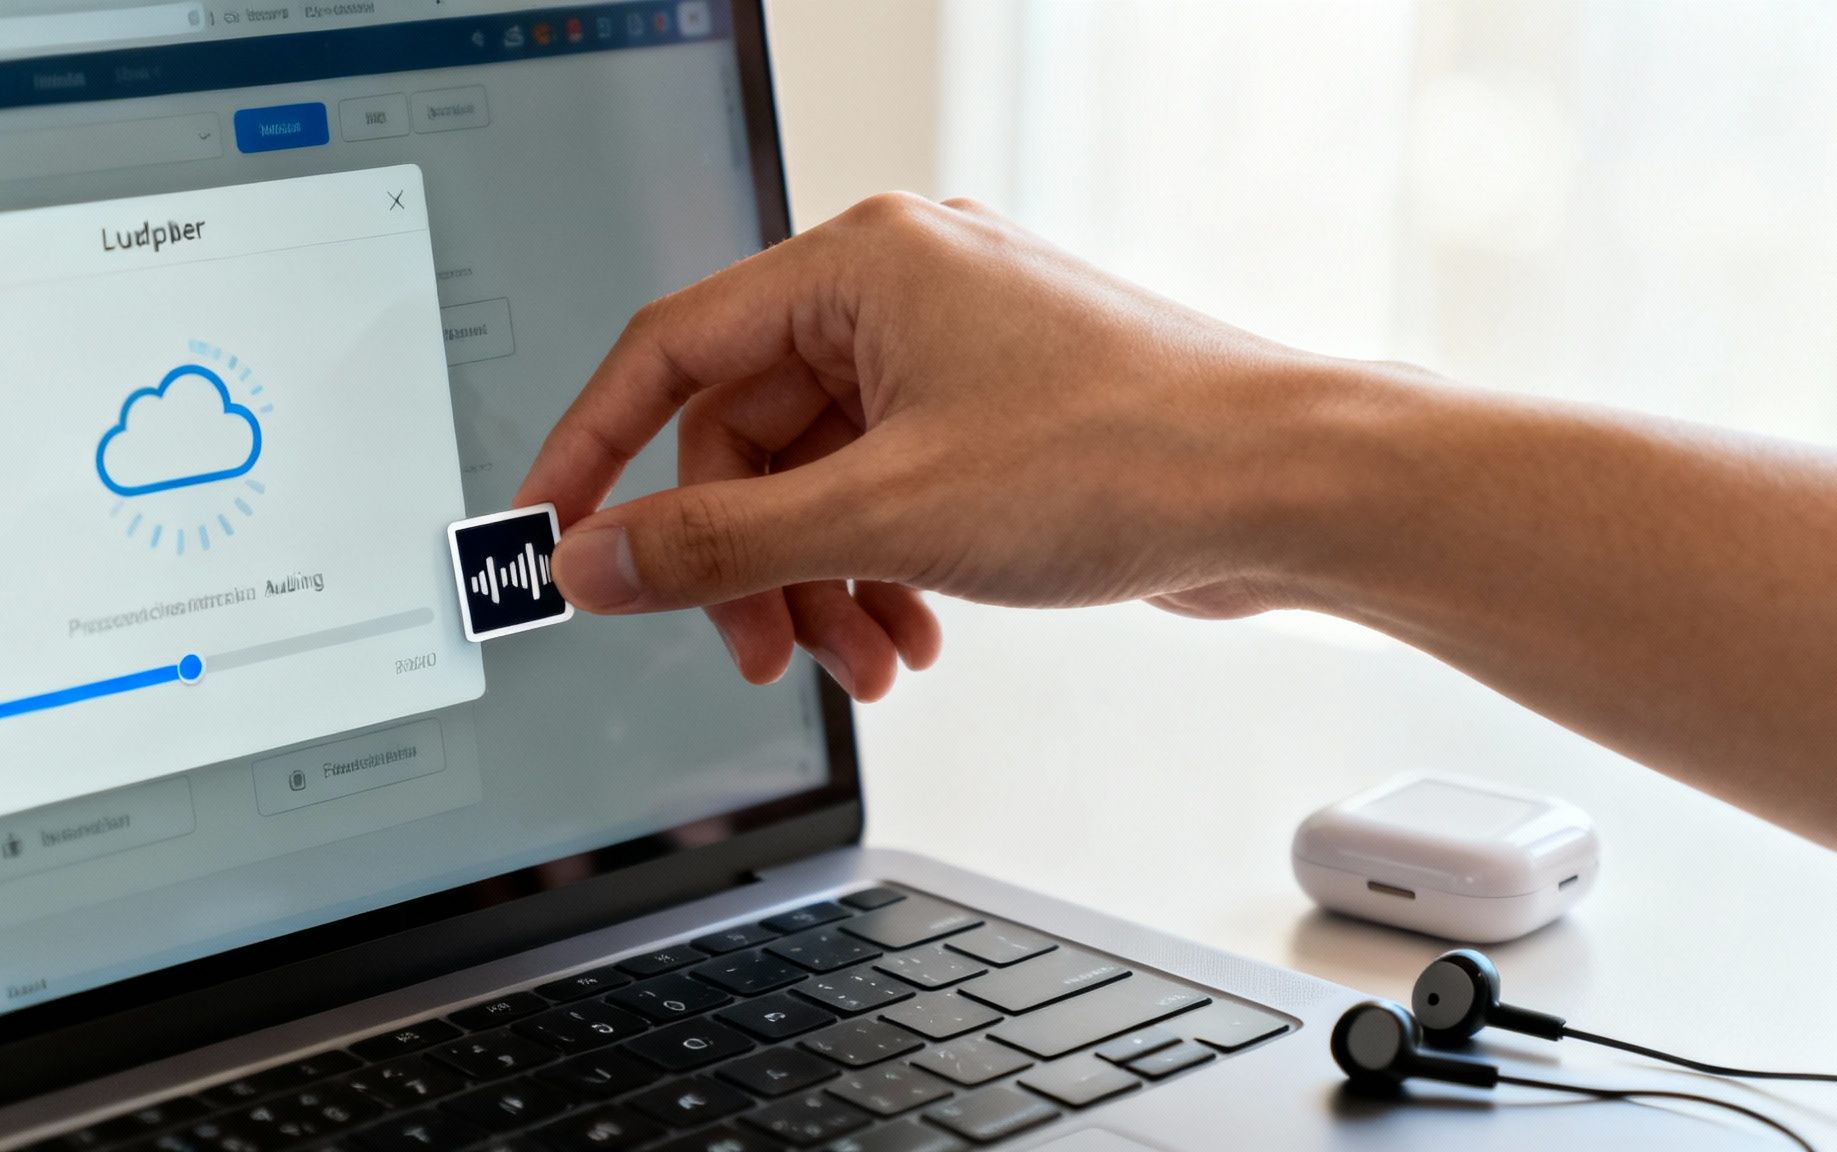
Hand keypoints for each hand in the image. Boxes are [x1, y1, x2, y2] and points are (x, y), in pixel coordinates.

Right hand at [516, 194, 1342, 699]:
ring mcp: (948, 355)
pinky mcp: (988, 417)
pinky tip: (914, 636)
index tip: (549, 533)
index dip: (592, 450)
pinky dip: (878, 572)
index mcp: (859, 264)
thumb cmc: (1125, 455)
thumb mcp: (882, 513)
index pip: (668, 351)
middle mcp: (897, 293)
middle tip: (760, 651)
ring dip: (820, 585)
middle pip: (746, 439)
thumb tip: (594, 561)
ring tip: (863, 663)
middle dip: (749, 562)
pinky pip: (883, 494)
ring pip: (816, 482)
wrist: (1287, 491)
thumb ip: (715, 542)